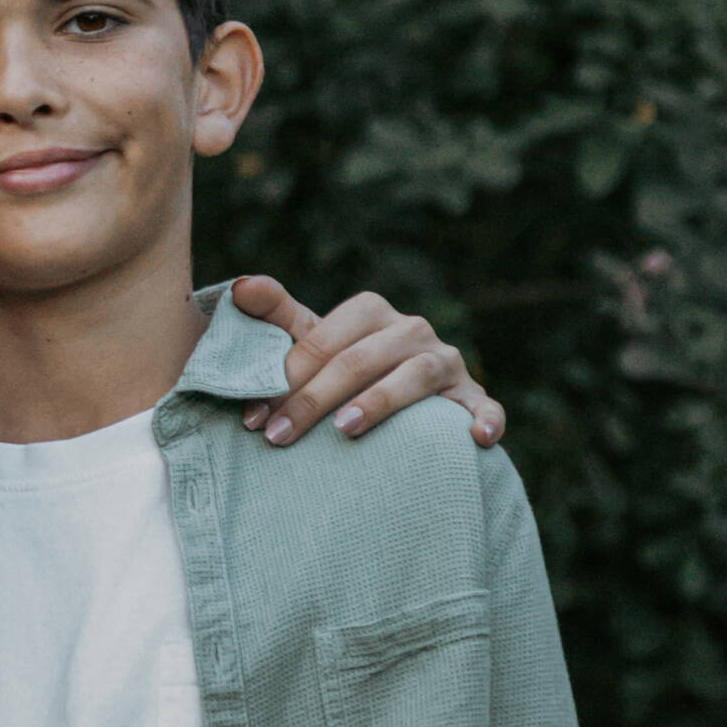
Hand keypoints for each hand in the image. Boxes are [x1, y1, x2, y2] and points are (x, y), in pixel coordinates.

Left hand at [230, 276, 505, 449]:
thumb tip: (241, 286)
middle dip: (313, 400)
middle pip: (360, 360)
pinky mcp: (471, 397)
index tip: (252, 419)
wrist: (400, 400)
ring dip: (380, 403)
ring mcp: (445, 362)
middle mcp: (412, 330)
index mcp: (370, 312)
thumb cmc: (342, 371)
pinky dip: (485, 418)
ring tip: (344, 430)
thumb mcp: (312, 343)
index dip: (283, 377)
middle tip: (277, 437)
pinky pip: (484, 406)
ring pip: (414, 377)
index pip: (324, 341)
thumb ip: (278, 316)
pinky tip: (476, 439)